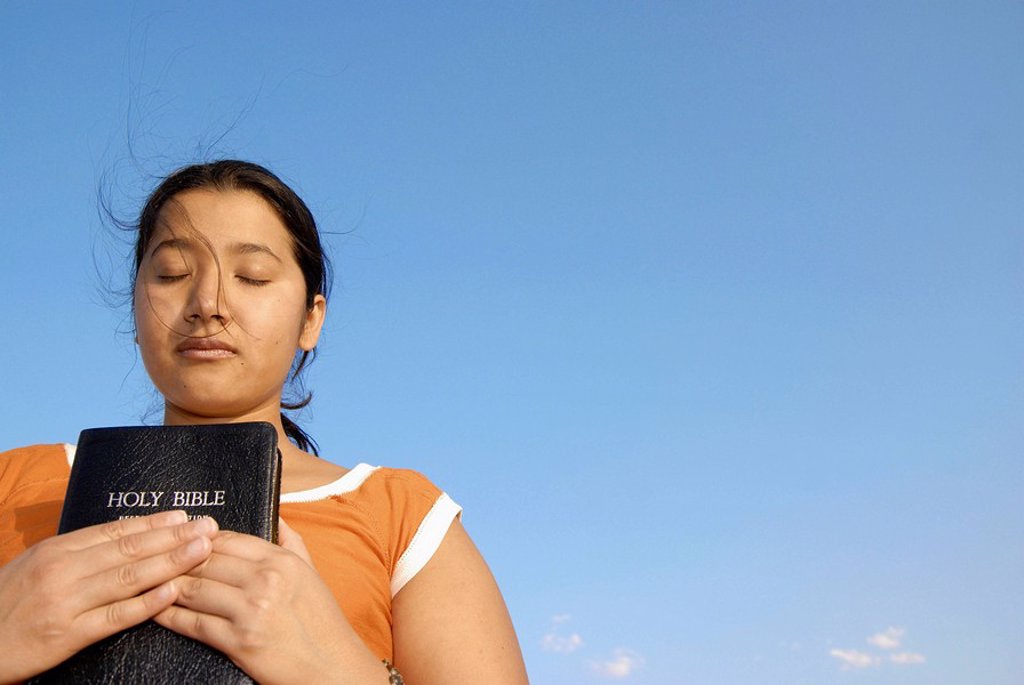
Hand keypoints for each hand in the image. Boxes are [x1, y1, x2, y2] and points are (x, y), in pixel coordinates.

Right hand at [0, 511, 216, 682]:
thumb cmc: (10, 600)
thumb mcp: (38, 563)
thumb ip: (80, 550)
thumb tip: (127, 533)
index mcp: (58, 548)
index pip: (116, 531)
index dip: (154, 523)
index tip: (185, 516)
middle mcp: (64, 570)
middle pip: (129, 550)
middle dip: (174, 537)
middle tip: (208, 527)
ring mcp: (67, 602)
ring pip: (128, 578)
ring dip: (171, 562)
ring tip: (202, 551)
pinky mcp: (67, 635)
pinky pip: (114, 617)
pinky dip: (147, 603)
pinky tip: (173, 591)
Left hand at [153, 518, 385, 684]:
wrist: (333, 668)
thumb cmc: (322, 622)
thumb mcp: (311, 572)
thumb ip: (291, 540)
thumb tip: (276, 515)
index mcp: (282, 560)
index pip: (228, 540)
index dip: (198, 540)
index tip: (182, 542)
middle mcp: (266, 580)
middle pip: (204, 560)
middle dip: (176, 561)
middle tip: (155, 561)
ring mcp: (251, 610)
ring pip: (194, 589)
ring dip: (167, 586)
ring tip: (149, 584)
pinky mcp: (238, 641)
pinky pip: (193, 623)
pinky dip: (169, 616)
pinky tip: (156, 612)